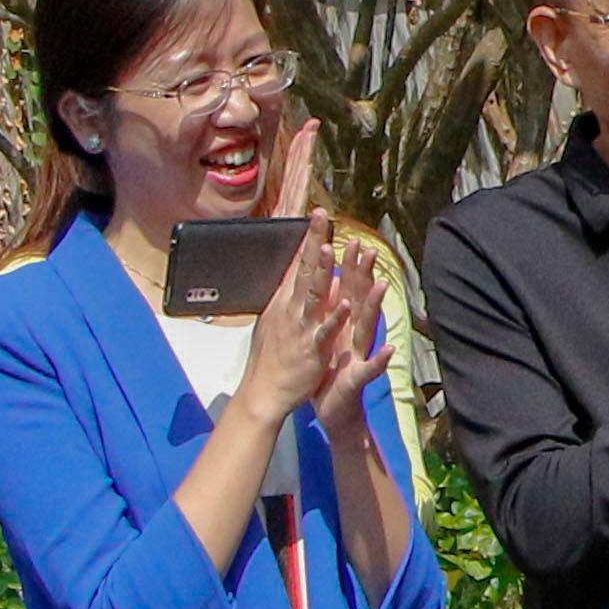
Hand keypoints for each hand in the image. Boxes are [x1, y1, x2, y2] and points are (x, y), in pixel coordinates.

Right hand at [220, 222, 344, 431]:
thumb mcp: (276, 321)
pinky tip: (345, 303)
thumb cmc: (271, 358)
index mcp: (285, 302)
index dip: (309, 239)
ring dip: (320, 270)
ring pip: (312, 294)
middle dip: (314, 242)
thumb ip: (288, 299)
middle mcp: (291, 310)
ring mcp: (301, 328)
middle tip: (322, 216)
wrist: (263, 392)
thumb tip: (296, 278)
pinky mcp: (311, 349)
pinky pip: (324, 331)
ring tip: (330, 247)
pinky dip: (334, 317)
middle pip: (305, 270)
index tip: (317, 215)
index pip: (298, 264)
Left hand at [297, 235, 391, 434]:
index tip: (347, 237)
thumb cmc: (330, 374)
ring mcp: (359, 355)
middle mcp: (354, 335)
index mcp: (342, 325)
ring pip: (367, 327)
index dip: (347, 264)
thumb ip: (332, 313)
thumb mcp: (327, 338)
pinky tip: (390, 349)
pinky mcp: (359, 378)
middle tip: (367, 248)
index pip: (345, 288)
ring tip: (382, 286)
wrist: (337, 411)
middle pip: (360, 300)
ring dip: (375, 307)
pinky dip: (381, 359)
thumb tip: (331, 285)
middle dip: (363, 274)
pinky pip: (371, 368)